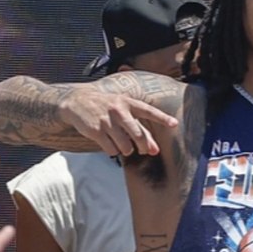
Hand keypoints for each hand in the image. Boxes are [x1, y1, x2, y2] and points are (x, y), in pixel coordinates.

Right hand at [59, 87, 177, 155]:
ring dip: (126, 150)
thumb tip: (154, 150)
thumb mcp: (123, 110)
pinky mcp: (95, 131)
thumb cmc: (107, 106)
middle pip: (138, 134)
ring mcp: (106, 121)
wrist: (78, 100)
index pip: (149, 111)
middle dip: (143, 146)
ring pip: (125, 146)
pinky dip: (113, 150)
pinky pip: (111, 149)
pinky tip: (109, 143)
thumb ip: (140, 128)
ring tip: (122, 144)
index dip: (162, 118)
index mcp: (128, 103)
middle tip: (143, 150)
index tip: (174, 124)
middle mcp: (119, 110)